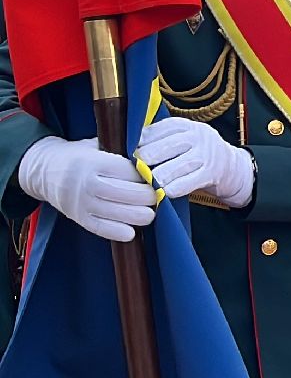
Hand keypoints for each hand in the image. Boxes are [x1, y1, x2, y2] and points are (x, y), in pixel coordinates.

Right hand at [16, 137, 154, 241]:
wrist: (45, 170)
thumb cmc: (81, 156)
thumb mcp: (99, 145)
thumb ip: (123, 149)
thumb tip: (154, 150)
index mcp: (95, 162)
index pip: (130, 171)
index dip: (147, 176)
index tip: (158, 177)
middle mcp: (87, 183)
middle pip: (127, 193)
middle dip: (148, 196)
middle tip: (158, 196)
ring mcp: (81, 202)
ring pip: (117, 213)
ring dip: (139, 216)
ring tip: (150, 213)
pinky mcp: (77, 217)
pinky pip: (100, 228)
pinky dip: (118, 232)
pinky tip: (131, 232)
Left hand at [135, 117, 253, 206]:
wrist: (233, 167)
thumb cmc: (198, 154)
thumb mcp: (184, 139)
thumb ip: (162, 140)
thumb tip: (129, 148)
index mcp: (186, 125)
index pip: (157, 130)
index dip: (140, 142)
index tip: (130, 153)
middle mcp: (197, 136)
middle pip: (163, 147)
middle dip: (145, 160)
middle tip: (134, 170)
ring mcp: (206, 154)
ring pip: (174, 166)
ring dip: (156, 177)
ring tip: (146, 183)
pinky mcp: (211, 173)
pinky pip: (187, 182)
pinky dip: (173, 189)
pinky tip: (164, 192)